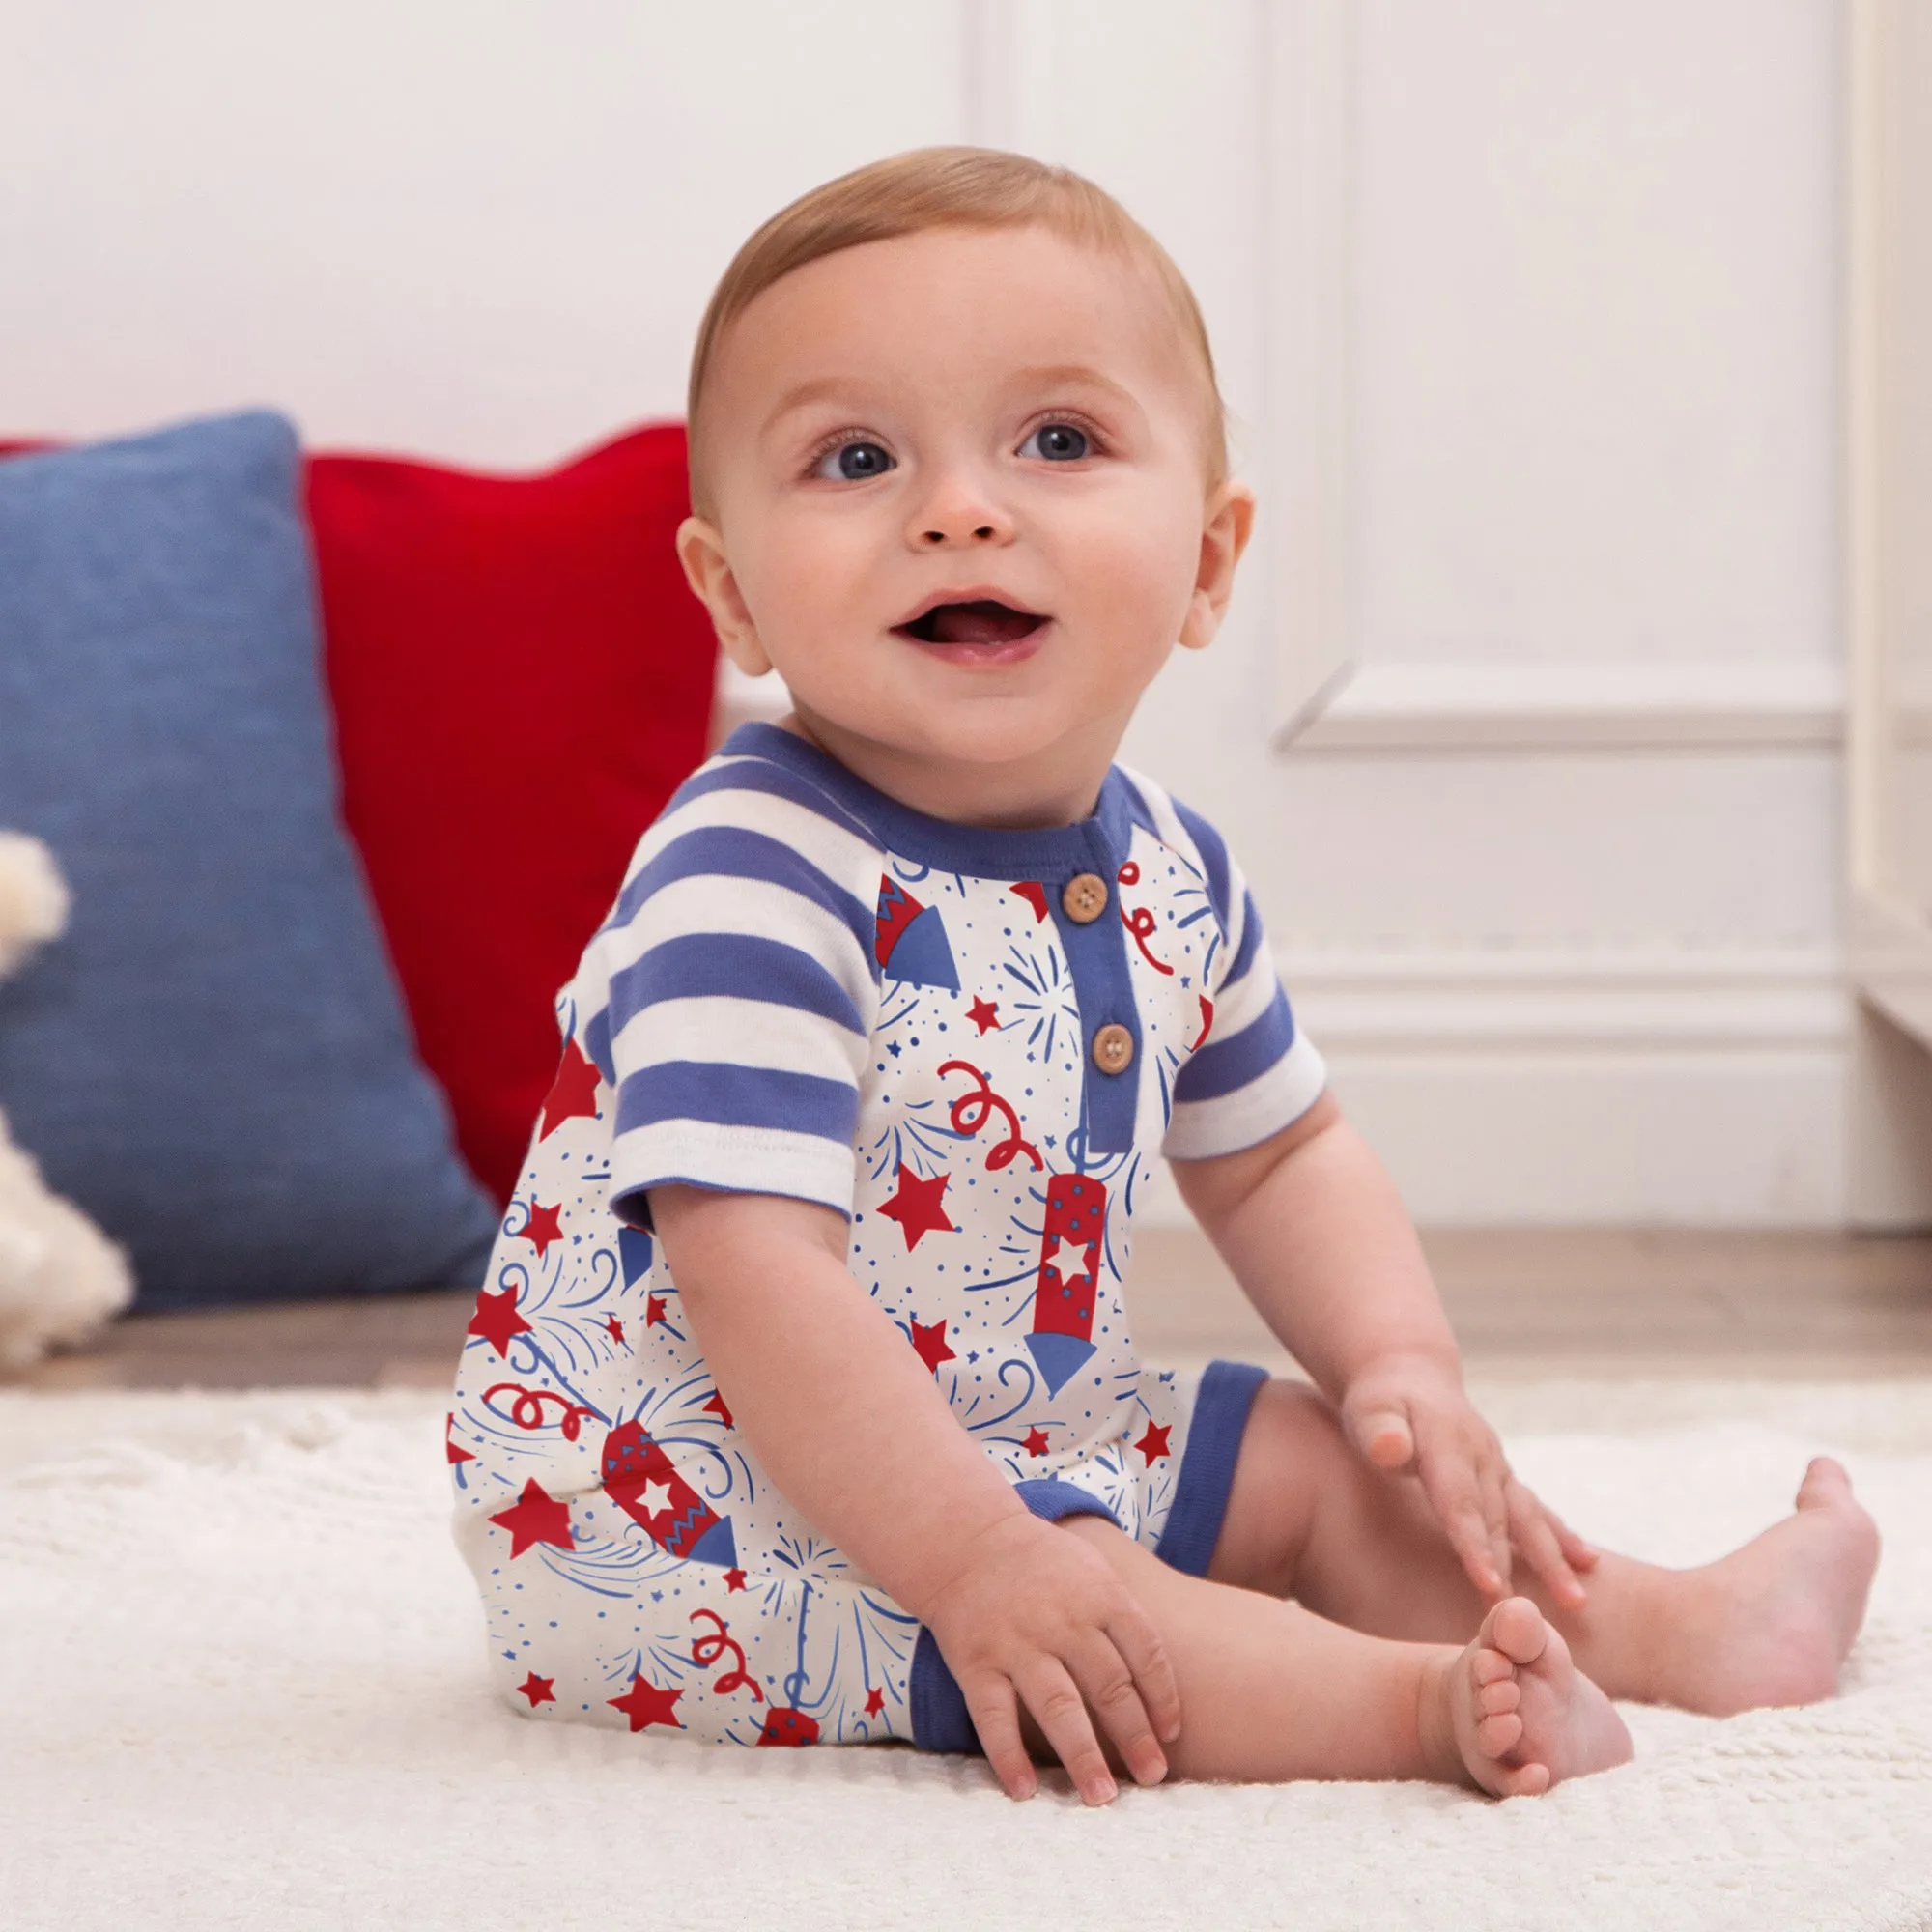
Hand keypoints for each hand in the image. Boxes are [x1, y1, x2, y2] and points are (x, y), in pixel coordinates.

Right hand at [915, 1510, 1180, 1804]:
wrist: (969, 1541)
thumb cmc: (1044, 1563)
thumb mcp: (1094, 1568)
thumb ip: (1125, 1614)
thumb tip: (1166, 1677)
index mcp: (1100, 1595)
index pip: (1145, 1652)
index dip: (1163, 1697)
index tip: (1171, 1735)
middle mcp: (1063, 1621)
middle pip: (1109, 1685)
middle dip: (1135, 1736)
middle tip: (1152, 1778)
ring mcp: (1018, 1643)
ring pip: (1058, 1706)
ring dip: (1083, 1755)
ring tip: (1101, 1797)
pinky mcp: (977, 1662)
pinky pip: (994, 1715)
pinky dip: (1009, 1755)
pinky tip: (1025, 1790)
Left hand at [1340, 1354, 1598, 1608]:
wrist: (1408, 1375)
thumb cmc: (1379, 1402)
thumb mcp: (1368, 1410)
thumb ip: (1379, 1432)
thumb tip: (1390, 1448)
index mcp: (1446, 1443)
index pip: (1460, 1501)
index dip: (1474, 1545)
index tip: (1490, 1586)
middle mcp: (1481, 1455)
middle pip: (1501, 1518)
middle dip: (1520, 1567)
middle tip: (1534, 1616)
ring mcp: (1497, 1465)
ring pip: (1528, 1516)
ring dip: (1551, 1559)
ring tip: (1577, 1600)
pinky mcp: (1504, 1475)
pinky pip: (1535, 1507)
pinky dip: (1560, 1534)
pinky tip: (1587, 1562)